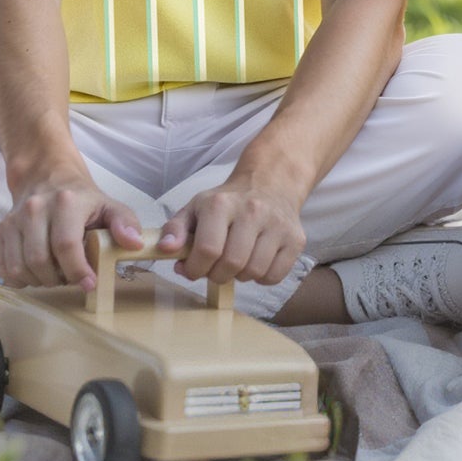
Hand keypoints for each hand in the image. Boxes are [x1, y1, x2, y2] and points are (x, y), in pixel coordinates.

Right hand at [0, 170, 143, 291]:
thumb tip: (134, 244)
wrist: (47, 178)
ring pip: (18, 267)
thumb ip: (125, 224)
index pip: (66, 245)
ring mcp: (12, 220)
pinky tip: (34, 274)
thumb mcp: (109, 206)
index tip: (88, 284)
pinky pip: (0, 265)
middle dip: (57, 279)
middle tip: (70, 279)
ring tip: (54, 275)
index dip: (77, 271)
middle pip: (39, 260)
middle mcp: (34, 209)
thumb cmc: (81, 200)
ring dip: (38, 281)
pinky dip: (17, 278)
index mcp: (65, 202)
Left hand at [158, 175, 306, 287]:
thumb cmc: (227, 202)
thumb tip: (165, 249)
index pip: (208, 249)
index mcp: (221, 203)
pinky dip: (262, 277)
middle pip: (232, 264)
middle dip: (217, 275)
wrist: (271, 183)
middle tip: (215, 267)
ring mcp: (277, 225)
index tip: (192, 269)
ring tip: (237, 260)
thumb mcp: (195, 208)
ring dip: (240, 276)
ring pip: (254, 272)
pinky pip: (275, 276)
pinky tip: (256, 261)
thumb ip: (175, 229)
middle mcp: (253, 211)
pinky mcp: (296, 239)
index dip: (195, 268)